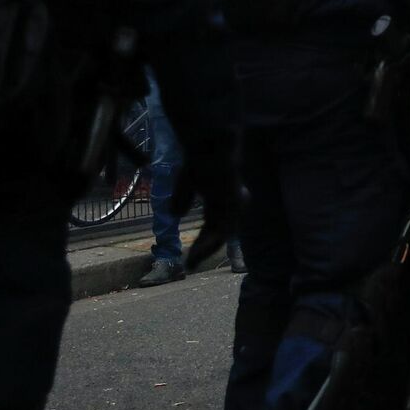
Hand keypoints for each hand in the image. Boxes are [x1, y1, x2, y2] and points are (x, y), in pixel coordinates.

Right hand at [170, 145, 244, 270]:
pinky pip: (224, 227)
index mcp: (222, 201)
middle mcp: (231, 205)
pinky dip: (211, 240)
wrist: (210, 144)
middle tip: (190, 264)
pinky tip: (199, 248)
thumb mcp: (187, 182)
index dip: (202, 242)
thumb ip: (182, 198)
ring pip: (223, 233)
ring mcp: (235, 204)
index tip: (189, 256)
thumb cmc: (199, 159)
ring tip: (193, 260)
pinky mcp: (235, 203)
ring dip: (206, 248)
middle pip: (220, 233)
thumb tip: (174, 214)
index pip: (214, 226)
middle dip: (204, 249)